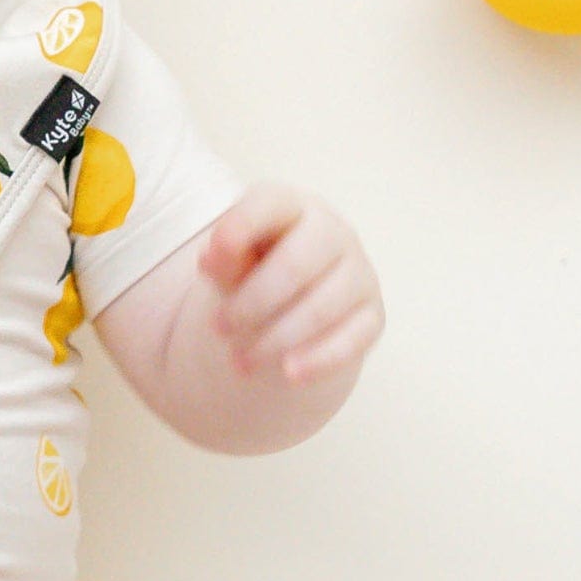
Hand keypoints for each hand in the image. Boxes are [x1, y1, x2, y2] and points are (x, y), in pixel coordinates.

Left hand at [193, 183, 383, 386]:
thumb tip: (212, 256)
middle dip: (252, 303)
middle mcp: (334, 233)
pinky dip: (318, 360)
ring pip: (321, 309)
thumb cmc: (257, 270)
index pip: (269, 205)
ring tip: (240, 361)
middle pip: (296, 266)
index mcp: (293, 207)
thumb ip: (225, 258)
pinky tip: (287, 375)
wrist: (294, 301)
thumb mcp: (233, 262)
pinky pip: (351, 340)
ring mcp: (359, 273)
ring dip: (276, 340)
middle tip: (219, 328)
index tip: (208, 260)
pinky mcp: (372, 314)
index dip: (240, 228)